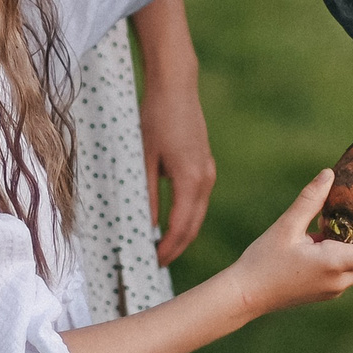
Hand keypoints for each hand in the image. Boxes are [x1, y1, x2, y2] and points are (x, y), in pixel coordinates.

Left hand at [139, 75, 216, 265]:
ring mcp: (208, 171)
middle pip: (194, 226)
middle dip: (176, 248)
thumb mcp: (144, 159)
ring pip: (198, 214)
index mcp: (191, 179)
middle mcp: (206, 179)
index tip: (151, 264)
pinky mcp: (205, 165)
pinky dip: (187, 218)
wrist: (176, 87)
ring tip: (160, 249)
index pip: (181, 227)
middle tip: (155, 265)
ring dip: (182, 234)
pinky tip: (170, 223)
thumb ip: (147, 196)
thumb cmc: (157, 119)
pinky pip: (198, 201)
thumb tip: (145, 228)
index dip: (167, 249)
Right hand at [218, 169, 352, 321]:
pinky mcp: (322, 292)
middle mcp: (338, 282)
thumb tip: (329, 174)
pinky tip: (336, 236)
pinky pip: (347, 273)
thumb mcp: (286, 226)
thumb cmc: (263, 261)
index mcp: (334, 264)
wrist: (244, 296)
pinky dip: (351, 255)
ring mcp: (331, 290)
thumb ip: (310, 200)